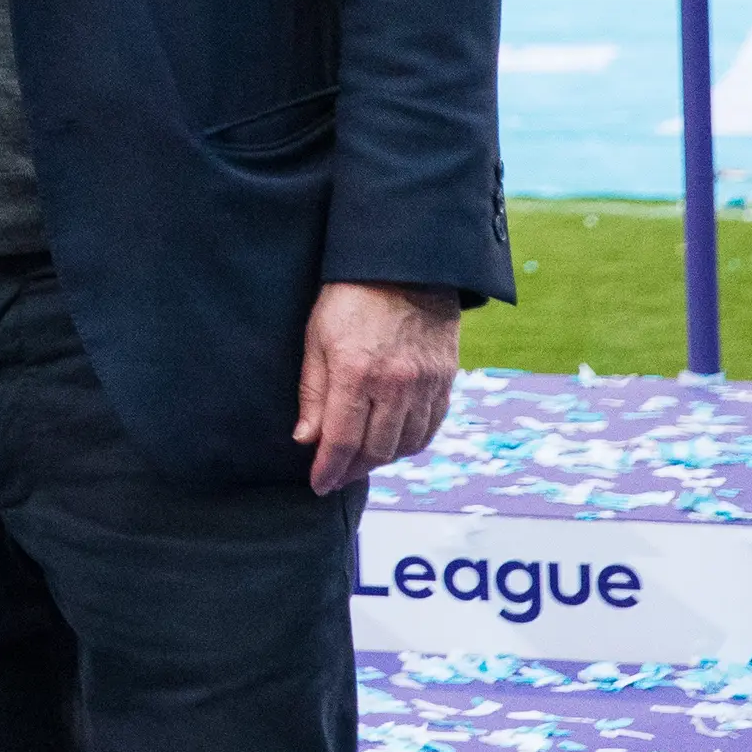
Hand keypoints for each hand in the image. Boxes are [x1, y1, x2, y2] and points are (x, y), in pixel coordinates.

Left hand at [292, 279, 458, 494]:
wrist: (405, 266)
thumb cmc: (349, 298)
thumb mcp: (316, 338)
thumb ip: (312, 392)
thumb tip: (305, 440)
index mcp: (356, 373)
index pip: (342, 440)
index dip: (329, 469)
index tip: (319, 485)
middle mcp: (396, 385)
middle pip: (377, 450)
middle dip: (353, 469)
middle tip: (337, 475)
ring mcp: (425, 384)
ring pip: (406, 444)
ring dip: (383, 459)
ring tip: (361, 460)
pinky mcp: (446, 379)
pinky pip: (431, 427)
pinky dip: (411, 443)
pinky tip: (394, 443)